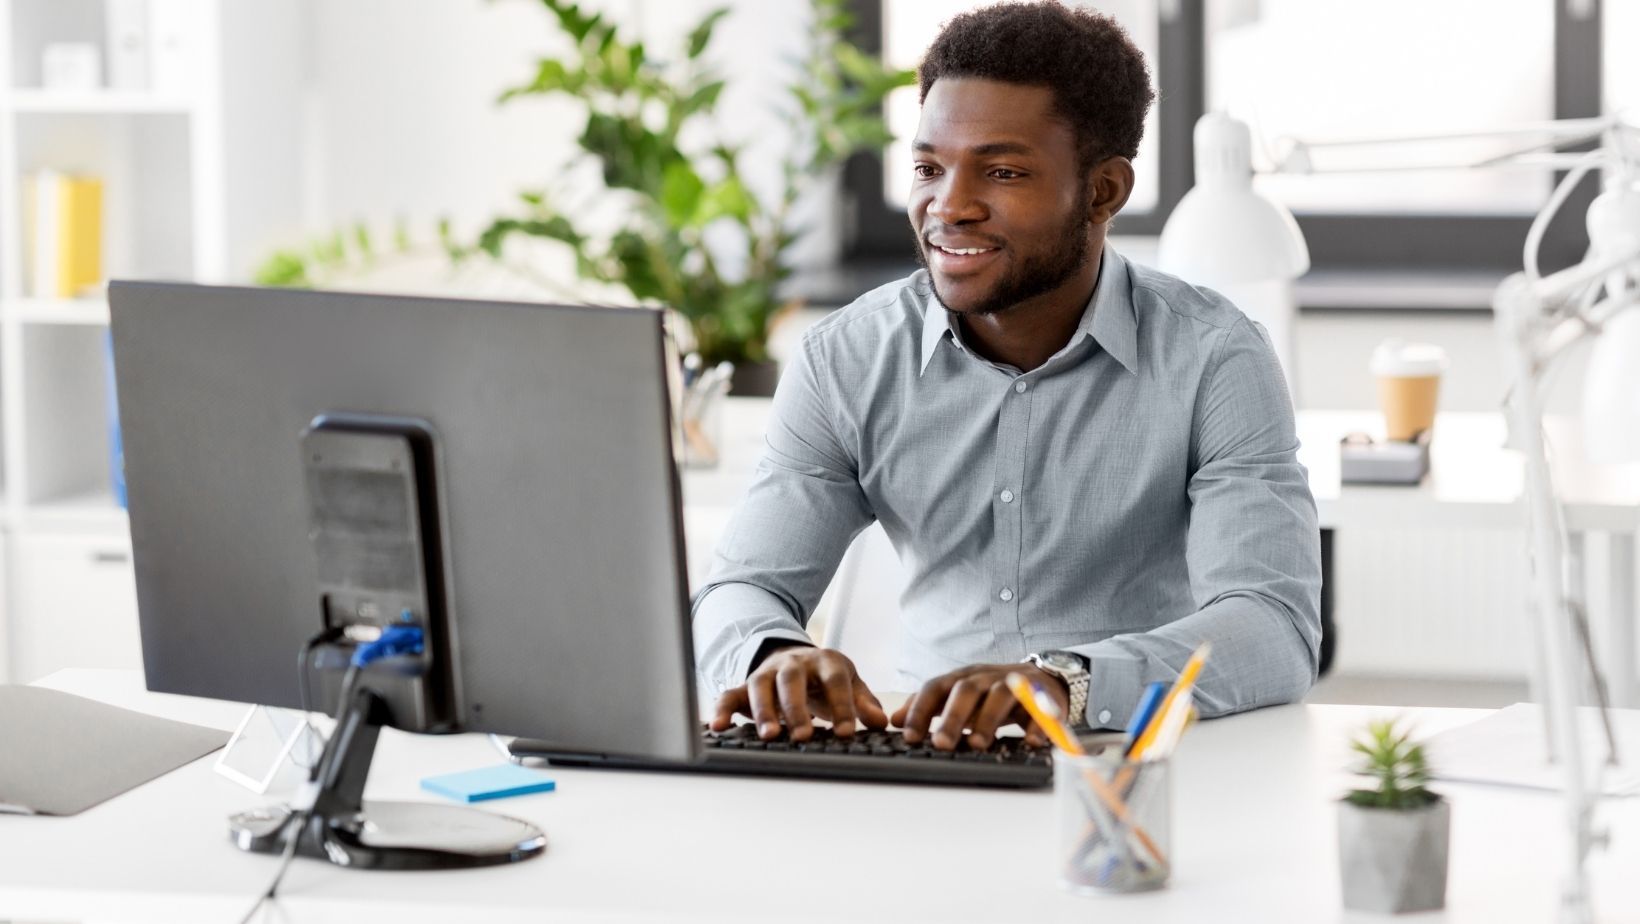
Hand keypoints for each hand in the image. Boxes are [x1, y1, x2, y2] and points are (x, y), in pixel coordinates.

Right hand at [710, 646, 888, 740]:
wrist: (797, 659)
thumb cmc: (826, 678)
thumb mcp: (850, 684)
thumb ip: (863, 703)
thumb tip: (880, 722)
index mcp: (825, 661)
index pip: (835, 680)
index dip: (842, 705)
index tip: (847, 733)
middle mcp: (793, 664)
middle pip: (792, 680)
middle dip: (797, 708)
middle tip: (804, 736)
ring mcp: (767, 673)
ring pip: (760, 686)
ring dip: (763, 711)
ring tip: (769, 736)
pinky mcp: (745, 686)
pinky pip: (730, 695)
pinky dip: (721, 709)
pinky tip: (717, 727)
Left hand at [891, 663, 1066, 750]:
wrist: (1043, 678)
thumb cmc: (992, 692)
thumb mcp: (958, 695)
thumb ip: (929, 706)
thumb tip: (896, 720)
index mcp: (962, 677)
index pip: (936, 688)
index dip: (921, 710)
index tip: (909, 736)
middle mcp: (986, 677)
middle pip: (966, 691)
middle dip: (952, 717)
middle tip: (941, 744)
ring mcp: (1015, 683)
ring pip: (1000, 695)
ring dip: (988, 720)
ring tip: (978, 745)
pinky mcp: (1042, 696)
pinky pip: (1040, 708)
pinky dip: (1036, 724)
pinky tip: (1029, 742)